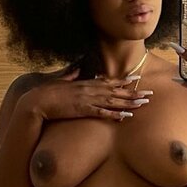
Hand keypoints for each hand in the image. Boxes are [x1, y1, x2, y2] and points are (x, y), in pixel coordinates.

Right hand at [19, 67, 149, 121]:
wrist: (37, 101)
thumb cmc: (47, 92)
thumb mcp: (62, 80)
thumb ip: (71, 75)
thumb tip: (77, 68)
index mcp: (85, 82)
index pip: (109, 81)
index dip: (124, 81)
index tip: (137, 80)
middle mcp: (89, 89)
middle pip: (116, 91)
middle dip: (133, 93)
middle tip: (149, 95)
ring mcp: (86, 99)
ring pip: (113, 101)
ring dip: (129, 104)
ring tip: (143, 105)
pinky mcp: (82, 110)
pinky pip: (102, 112)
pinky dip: (114, 114)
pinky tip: (125, 117)